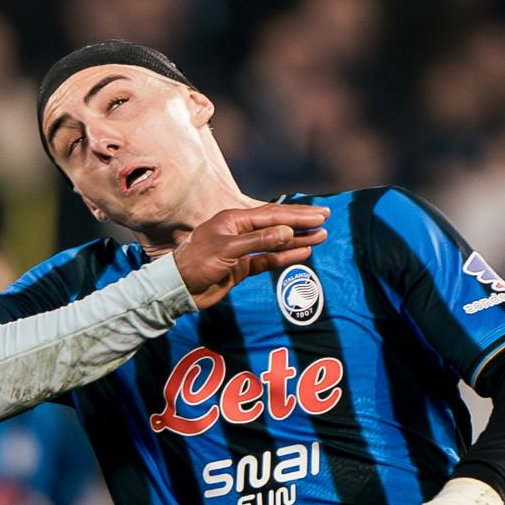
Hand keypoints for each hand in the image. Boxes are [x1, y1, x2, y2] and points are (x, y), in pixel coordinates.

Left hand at [174, 204, 329, 308]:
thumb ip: (258, 241)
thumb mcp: (227, 249)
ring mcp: (242, 249)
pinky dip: (285, 257)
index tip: (319, 215)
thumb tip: (287, 232)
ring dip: (297, 240)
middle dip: (301, 222)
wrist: (179, 289)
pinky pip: (268, 260)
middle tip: (325, 219)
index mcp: (234, 220)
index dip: (297, 215)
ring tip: (320, 237)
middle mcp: (240, 231)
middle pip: (277, 225)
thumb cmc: (197, 263)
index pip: (272, 215)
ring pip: (275, 243)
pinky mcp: (242, 267)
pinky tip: (302, 253)